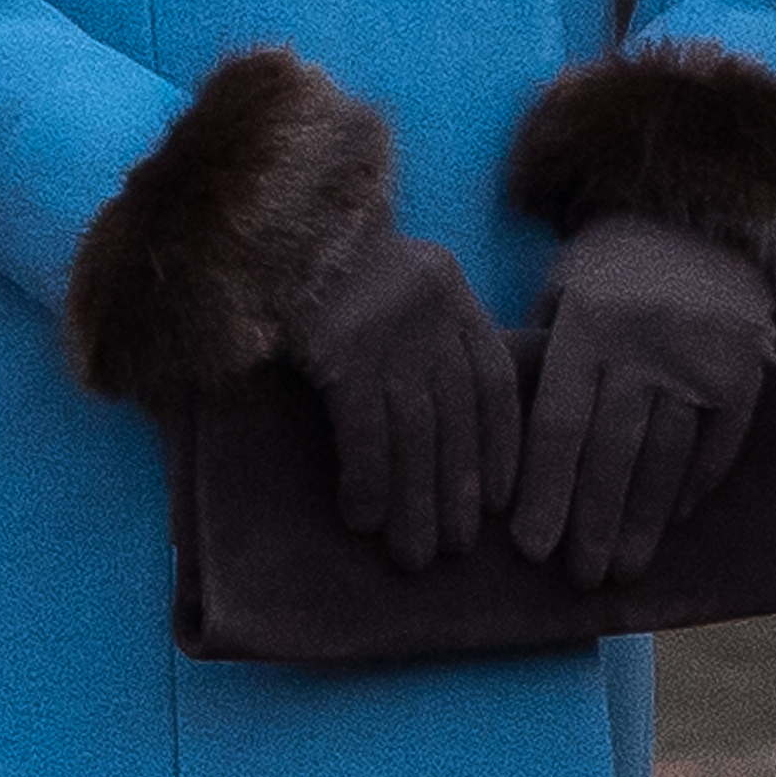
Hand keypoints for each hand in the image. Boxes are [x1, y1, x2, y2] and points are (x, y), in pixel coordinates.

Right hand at [288, 224, 520, 574]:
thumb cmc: (334, 262)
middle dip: (458, 490)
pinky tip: (364, 519)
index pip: (492, 381)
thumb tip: (447, 429)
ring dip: (417, 502)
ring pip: (417, 433)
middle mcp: (430, 312)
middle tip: (455, 549)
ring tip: (414, 554)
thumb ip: (431, 332)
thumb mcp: (403, 279)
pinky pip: (365, 430)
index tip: (498, 500)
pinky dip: (369, 481)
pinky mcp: (342, 349)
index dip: (500, 445)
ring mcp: (387, 330)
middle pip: (456, 417)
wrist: (274, 221)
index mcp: (451, 292)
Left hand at [508, 215, 775, 589]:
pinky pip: (718, 443)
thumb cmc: (616, 262)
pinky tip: (674, 519)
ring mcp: (699, 360)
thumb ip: (544, 355)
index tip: (530, 546)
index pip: (560, 426)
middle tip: (578, 578)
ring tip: (622, 568)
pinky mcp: (744, 371)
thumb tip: (506, 440)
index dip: (545, 492)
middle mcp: (643, 345)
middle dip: (591, 523)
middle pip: (611, 454)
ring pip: (664, 459)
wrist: (706, 213)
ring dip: (641, 521)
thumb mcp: (567, 288)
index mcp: (588, 324)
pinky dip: (696, 484)